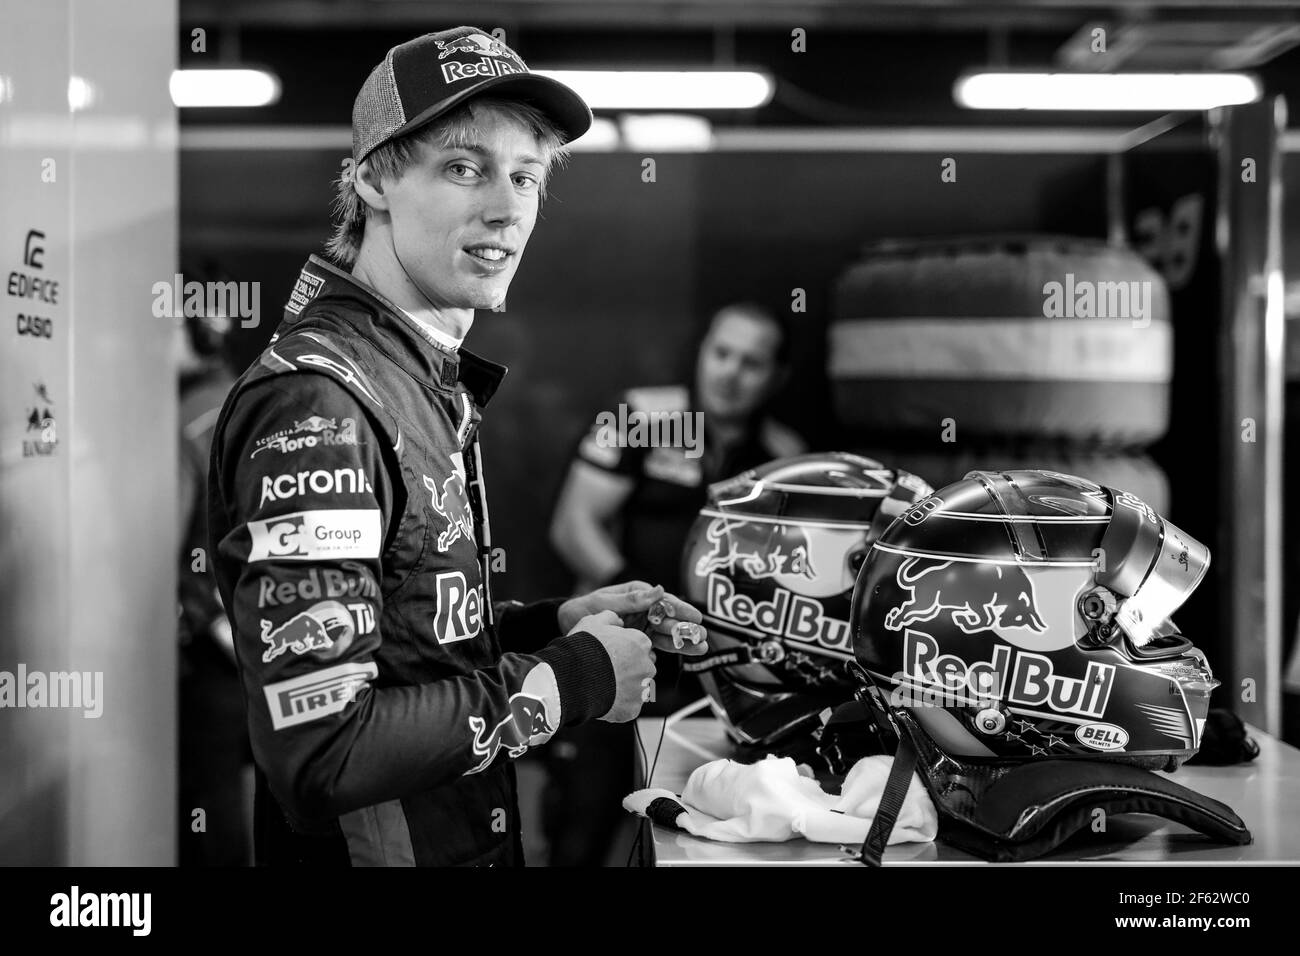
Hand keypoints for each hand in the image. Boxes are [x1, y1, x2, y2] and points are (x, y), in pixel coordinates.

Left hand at [559, 581, 707, 656]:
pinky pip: (655, 647)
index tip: (696, 616)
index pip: (664, 601)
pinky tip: (677, 657)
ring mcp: (642, 627)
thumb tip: (657, 590)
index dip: (681, 609)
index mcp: (639, 594)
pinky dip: (666, 652)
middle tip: (703, 637)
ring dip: (684, 642)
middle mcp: (644, 610)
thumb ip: (631, 599)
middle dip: (687, 628)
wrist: (565, 626)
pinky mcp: (638, 641)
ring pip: (667, 635)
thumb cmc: (584, 609)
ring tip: (701, 648)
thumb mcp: (604, 602)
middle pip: (670, 619)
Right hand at [569, 610, 655, 722]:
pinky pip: (628, 707)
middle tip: (606, 670)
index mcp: (641, 643)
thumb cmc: (582, 648)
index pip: (639, 646)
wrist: (571, 678)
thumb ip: (610, 617)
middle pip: (642, 667)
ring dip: (625, 687)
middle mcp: (647, 666)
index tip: (610, 653)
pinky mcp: (632, 710)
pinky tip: (602, 698)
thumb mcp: (593, 621)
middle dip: (628, 669)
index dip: (624, 649)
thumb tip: (618, 620)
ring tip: (602, 685)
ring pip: (637, 688)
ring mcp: (641, 690)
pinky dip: (618, 705)